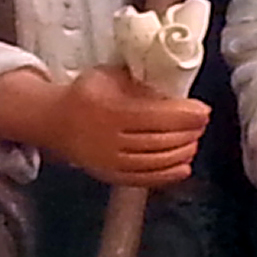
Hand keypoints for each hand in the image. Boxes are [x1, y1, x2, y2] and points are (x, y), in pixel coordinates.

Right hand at [0, 64, 208, 188]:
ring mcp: (110, 161)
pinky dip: (167, 175)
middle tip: (202, 124)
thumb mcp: (109, 76)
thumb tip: (174, 91)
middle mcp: (110, 139)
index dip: (184, 116)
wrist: (54, 121)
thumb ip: (139, 83)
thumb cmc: (86, 94)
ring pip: (155, 162)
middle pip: (159, 140)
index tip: (203, 110)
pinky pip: (144, 179)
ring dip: (181, 153)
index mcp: (110, 110)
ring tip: (195, 141)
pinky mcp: (110, 176)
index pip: (156, 116)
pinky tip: (184, 166)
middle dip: (188, 133)